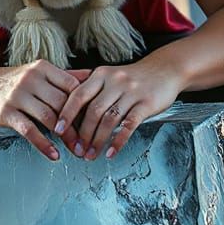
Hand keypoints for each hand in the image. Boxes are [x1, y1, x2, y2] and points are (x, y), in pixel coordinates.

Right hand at [0, 60, 92, 160]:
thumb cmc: (13, 80)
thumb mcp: (38, 72)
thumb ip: (65, 75)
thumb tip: (93, 75)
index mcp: (42, 68)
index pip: (71, 86)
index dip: (85, 104)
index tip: (95, 120)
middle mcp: (31, 79)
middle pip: (62, 103)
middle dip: (77, 125)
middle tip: (88, 141)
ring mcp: (17, 96)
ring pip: (48, 118)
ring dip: (64, 137)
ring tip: (75, 150)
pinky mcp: (6, 112)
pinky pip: (29, 130)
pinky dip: (43, 144)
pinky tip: (54, 155)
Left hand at [54, 60, 183, 160]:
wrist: (165, 69)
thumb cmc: (132, 76)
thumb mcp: (108, 73)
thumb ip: (85, 80)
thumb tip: (60, 86)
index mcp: (101, 75)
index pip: (79, 94)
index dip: (66, 113)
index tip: (58, 130)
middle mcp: (115, 82)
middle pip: (93, 111)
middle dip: (82, 134)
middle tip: (76, 150)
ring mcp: (131, 92)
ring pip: (110, 120)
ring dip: (98, 141)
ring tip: (91, 154)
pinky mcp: (146, 104)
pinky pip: (129, 125)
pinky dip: (119, 140)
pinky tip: (111, 152)